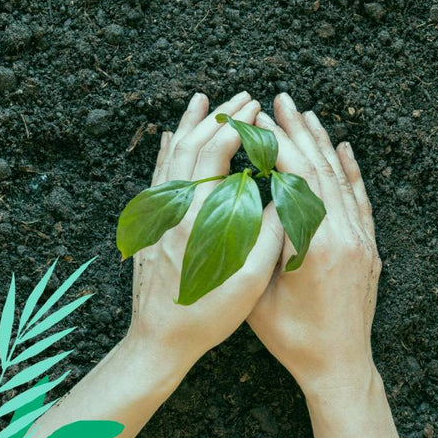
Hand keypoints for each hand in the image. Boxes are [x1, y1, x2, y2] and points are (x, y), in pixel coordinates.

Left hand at [128, 91, 283, 368]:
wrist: (159, 338)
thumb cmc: (206, 314)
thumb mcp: (249, 281)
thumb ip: (270, 235)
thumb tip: (285, 197)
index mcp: (198, 218)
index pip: (215, 154)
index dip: (238, 128)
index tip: (259, 113)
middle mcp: (173, 208)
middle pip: (193, 145)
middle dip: (220, 117)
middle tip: (244, 98)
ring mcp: (159, 214)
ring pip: (172, 154)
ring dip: (190, 125)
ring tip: (204, 99)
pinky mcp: (152, 223)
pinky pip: (157, 176)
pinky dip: (166, 150)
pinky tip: (170, 134)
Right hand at [248, 93, 379, 390]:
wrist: (338, 364)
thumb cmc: (293, 337)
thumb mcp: (258, 295)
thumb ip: (257, 248)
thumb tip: (251, 203)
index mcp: (313, 246)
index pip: (297, 179)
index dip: (279, 144)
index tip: (262, 119)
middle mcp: (343, 235)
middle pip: (320, 170)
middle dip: (299, 131)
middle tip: (282, 100)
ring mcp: (360, 240)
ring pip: (340, 180)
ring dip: (323, 144)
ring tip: (307, 115)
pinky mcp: (368, 248)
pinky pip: (361, 201)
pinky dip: (352, 172)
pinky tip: (345, 149)